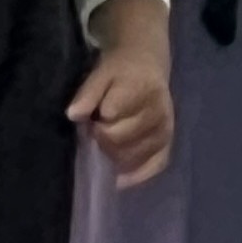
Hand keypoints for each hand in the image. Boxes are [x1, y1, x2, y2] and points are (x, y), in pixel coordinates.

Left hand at [71, 23, 174, 186]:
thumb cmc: (119, 70)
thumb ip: (88, 93)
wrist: (146, 63)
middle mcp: (158, 111)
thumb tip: (74, 115)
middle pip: (120, 139)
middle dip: (102, 137)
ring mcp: (165, 128)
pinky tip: (120, 179)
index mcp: (141, 89)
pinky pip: (156, 165)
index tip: (91, 118)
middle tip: (97, 129)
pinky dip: (137, 175)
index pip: (111, 116)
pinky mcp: (168, 142)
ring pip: (134, 156)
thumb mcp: (100, 73)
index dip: (95, 121)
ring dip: (115, 154)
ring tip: (108, 141)